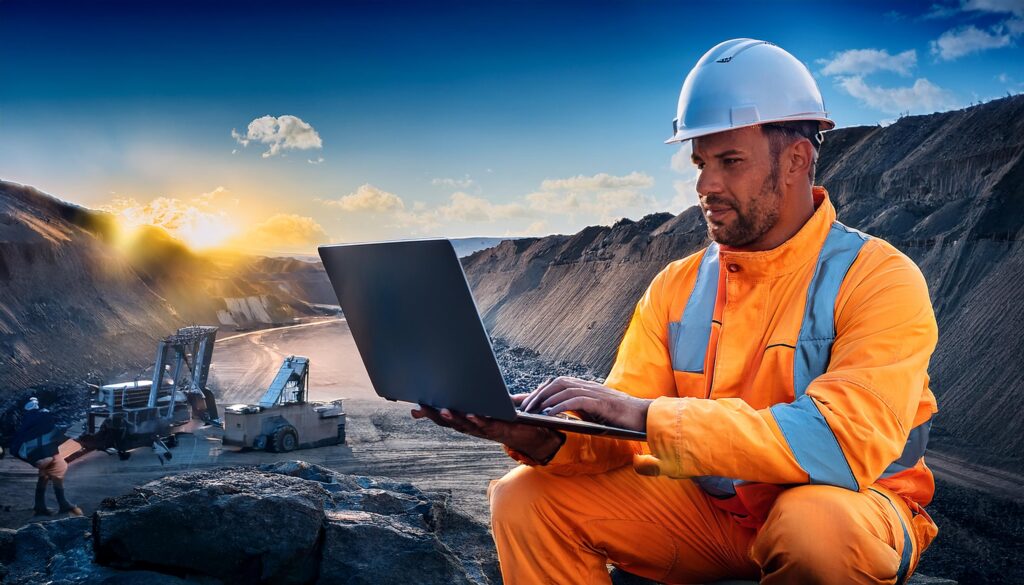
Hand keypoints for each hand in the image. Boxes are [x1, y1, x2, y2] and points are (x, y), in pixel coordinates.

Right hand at [411, 395, 564, 462]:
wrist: (534, 433)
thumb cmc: (506, 419)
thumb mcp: (483, 408)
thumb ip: (465, 401)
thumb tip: (443, 394)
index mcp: (468, 422)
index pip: (444, 419)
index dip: (429, 414)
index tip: (414, 407)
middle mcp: (474, 428)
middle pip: (451, 423)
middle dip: (435, 415)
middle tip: (422, 406)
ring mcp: (486, 429)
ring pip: (467, 425)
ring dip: (455, 419)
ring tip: (444, 410)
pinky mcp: (502, 428)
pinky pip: (488, 425)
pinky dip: (479, 420)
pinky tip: (472, 413)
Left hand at [521, 376, 651, 431]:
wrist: (646, 417)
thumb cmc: (620, 419)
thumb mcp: (594, 413)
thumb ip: (577, 410)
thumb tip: (556, 416)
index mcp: (586, 388)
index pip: (558, 383)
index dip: (540, 390)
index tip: (524, 400)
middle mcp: (589, 386)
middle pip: (556, 383)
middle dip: (538, 393)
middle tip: (523, 406)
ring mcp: (595, 393)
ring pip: (564, 389)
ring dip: (545, 399)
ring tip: (531, 411)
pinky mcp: (602, 403)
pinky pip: (576, 400)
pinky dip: (560, 406)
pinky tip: (550, 414)